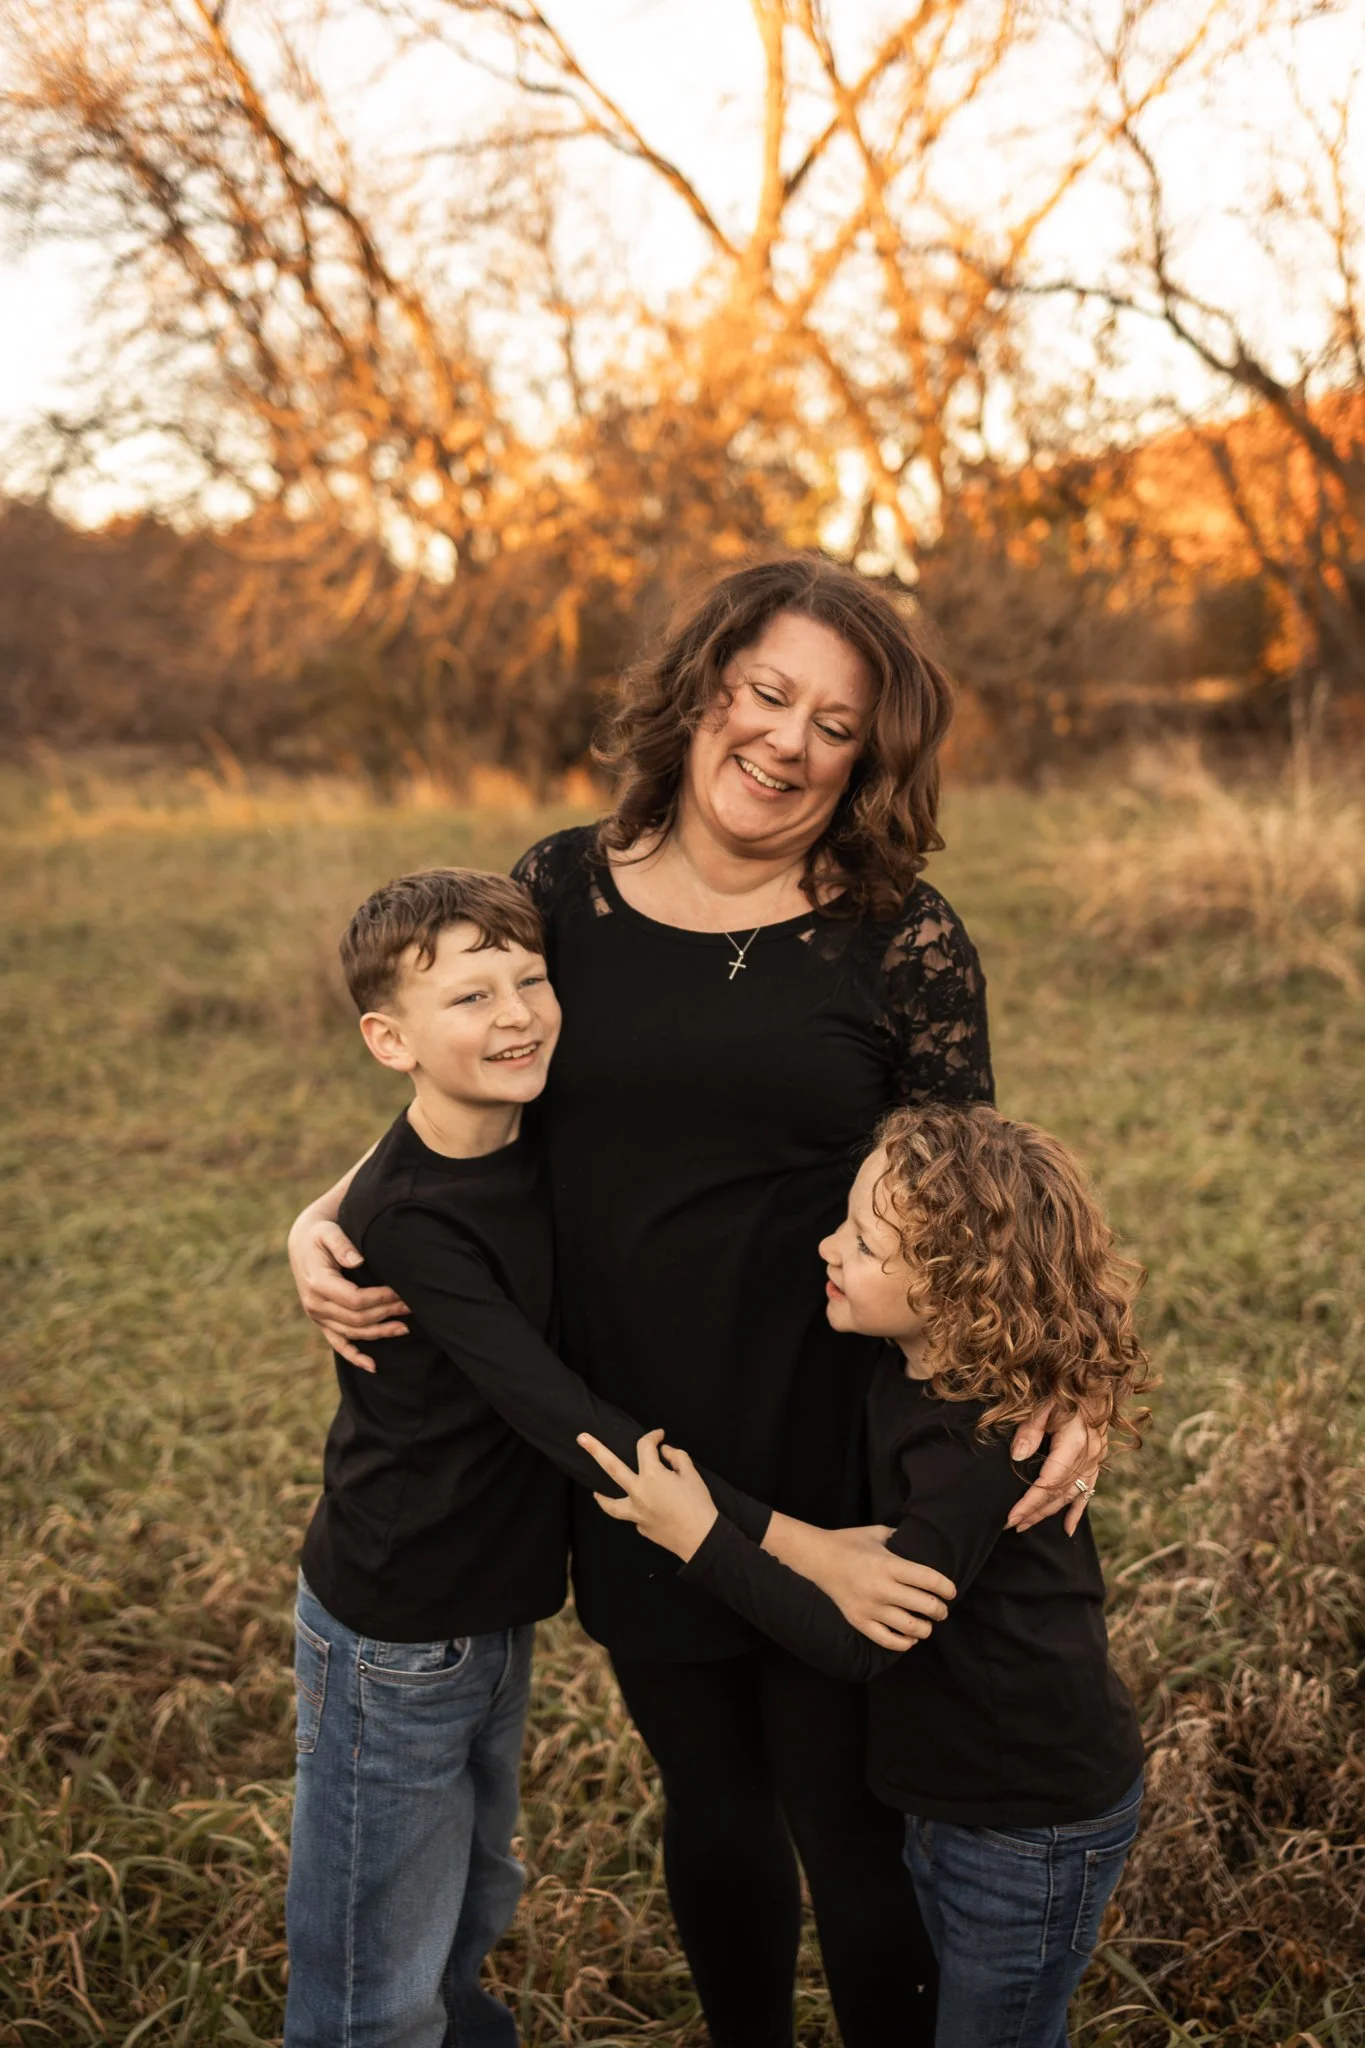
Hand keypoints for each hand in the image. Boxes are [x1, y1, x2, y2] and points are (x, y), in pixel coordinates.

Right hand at [288, 1211, 407, 1373]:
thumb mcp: (328, 1231)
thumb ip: (342, 1244)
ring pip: (353, 1333)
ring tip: (405, 1328)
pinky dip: (355, 1357)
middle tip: (412, 1306)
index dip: (381, 1298)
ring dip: (380, 1333)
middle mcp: (315, 1304)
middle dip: (387, 1313)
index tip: (401, 1291)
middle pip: (357, 1318)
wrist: (303, 1244)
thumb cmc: (321, 1235)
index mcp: (318, 1283)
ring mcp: (318, 1317)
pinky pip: (338, 1344)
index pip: (355, 1299)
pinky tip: (373, 1366)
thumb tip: (357, 1260)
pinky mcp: (322, 1322)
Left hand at [576, 1429, 718, 1561]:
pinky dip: (634, 1510)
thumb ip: (677, 1457)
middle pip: (611, 1467)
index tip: (659, 1435)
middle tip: (581, 1438)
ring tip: (595, 1491)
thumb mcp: (692, 1474)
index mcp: (652, 1476)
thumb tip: (664, 1452)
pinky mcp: (641, 1528)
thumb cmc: (699, 1505)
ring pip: (610, 1504)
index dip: (652, 1436)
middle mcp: (638, 1493)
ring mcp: (636, 1513)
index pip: (645, 1447)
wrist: (701, 1539)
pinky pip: (632, 1516)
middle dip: (595, 1450)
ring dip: (601, 1496)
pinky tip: (641, 1509)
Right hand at [771, 1519, 954, 1650]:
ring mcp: (869, 1608)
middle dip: (940, 1610)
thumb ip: (902, 1538)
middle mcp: (881, 1588)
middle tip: (943, 1609)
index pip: (929, 1580)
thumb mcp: (878, 1533)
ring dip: (926, 1628)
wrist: (817, 1558)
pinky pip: (888, 1641)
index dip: (946, 1587)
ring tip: (928, 1624)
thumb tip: (924, 1542)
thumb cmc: (850, 1542)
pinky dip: (905, 1642)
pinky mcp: (859, 1621)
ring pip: (911, 1628)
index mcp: (888, 1564)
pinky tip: (911, 1637)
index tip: (951, 1591)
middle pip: (925, 1605)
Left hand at [1008, 1401, 1105, 1533]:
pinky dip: (1077, 1511)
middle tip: (1012, 1525)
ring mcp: (1095, 1460)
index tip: (1011, 1517)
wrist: (1095, 1380)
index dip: (1030, 1502)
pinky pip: (1088, 1491)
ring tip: (1026, 1525)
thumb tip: (1018, 1456)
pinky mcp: (1097, 1460)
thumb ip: (1030, 1429)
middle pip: (1059, 1493)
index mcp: (1074, 1443)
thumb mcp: (1043, 1403)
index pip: (1049, 1482)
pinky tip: (1068, 1529)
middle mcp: (1088, 1456)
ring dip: (1049, 1512)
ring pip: (1071, 1495)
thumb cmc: (1065, 1389)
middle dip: (1034, 1512)